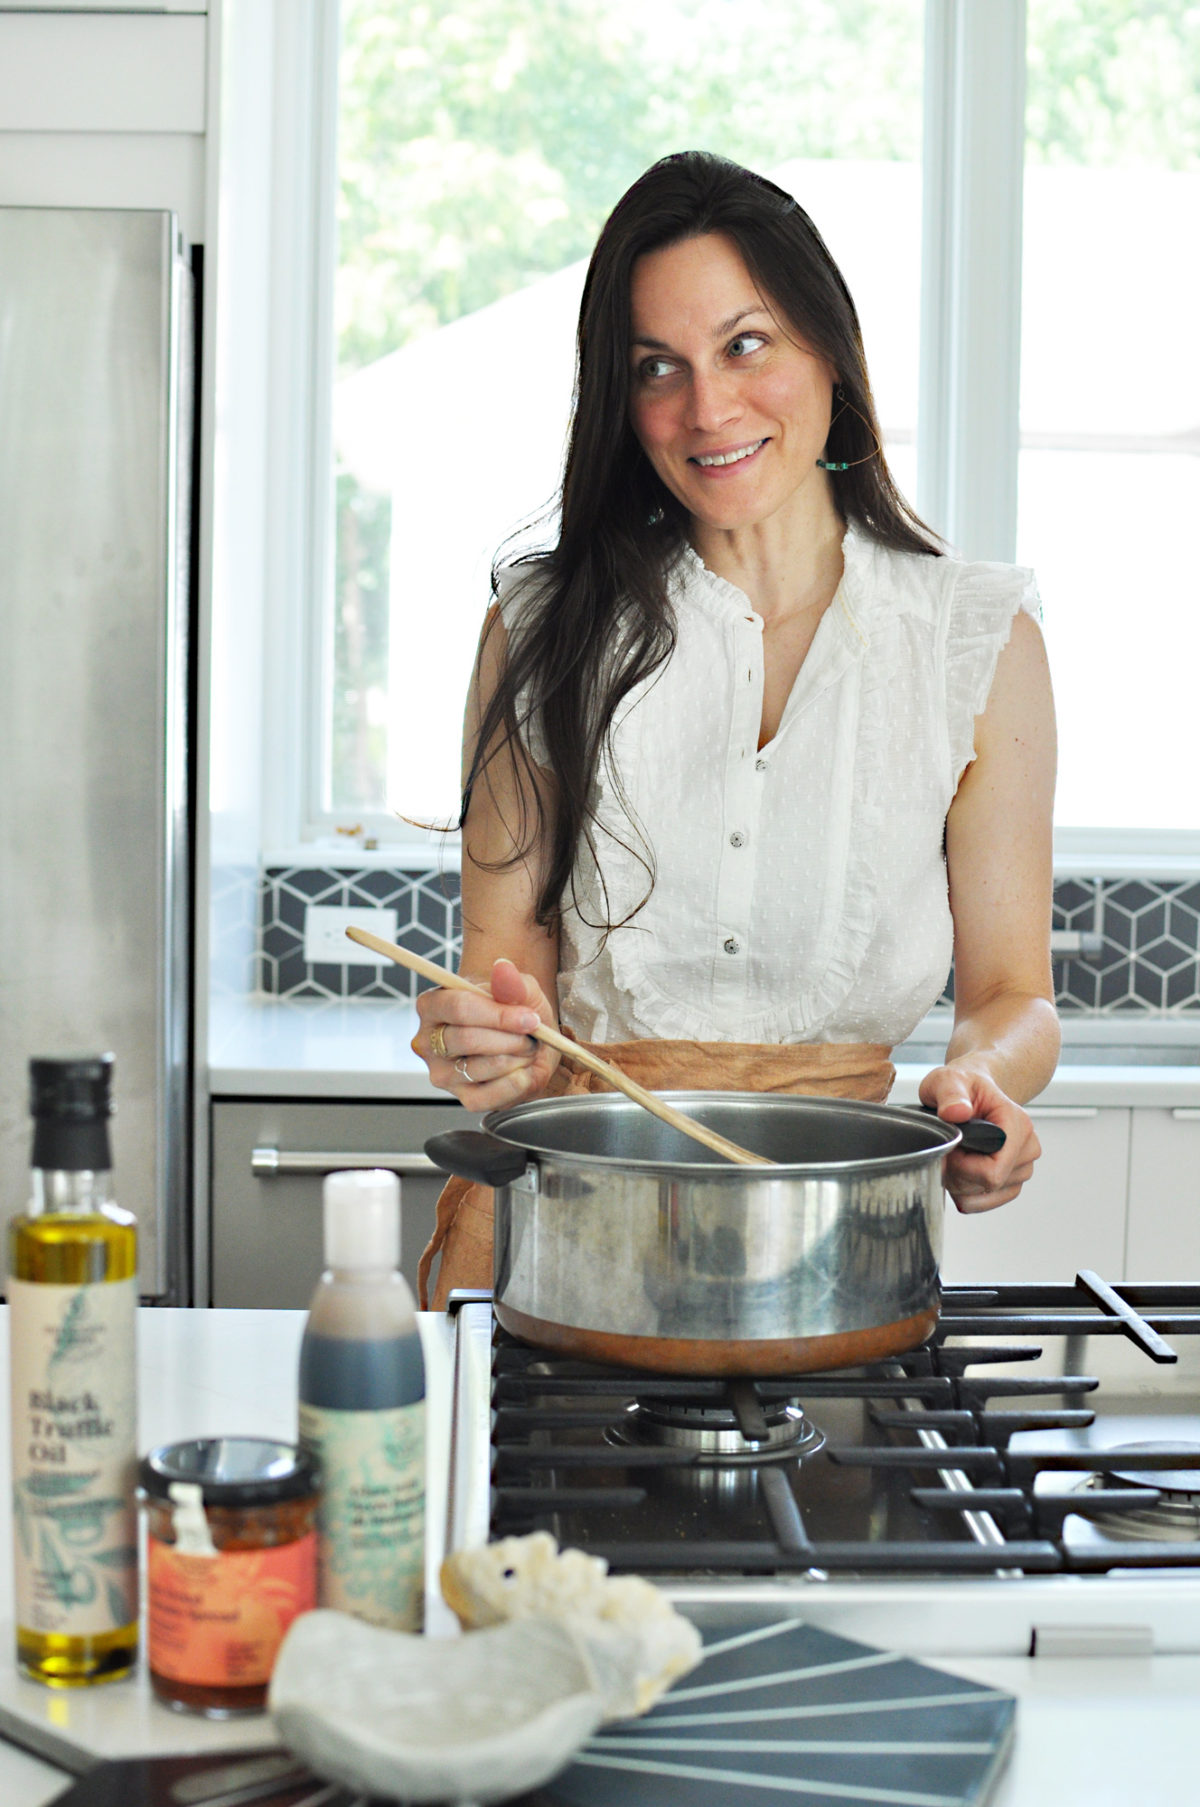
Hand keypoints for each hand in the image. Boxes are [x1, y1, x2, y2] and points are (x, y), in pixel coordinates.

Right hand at [412, 958, 560, 1109]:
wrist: (529, 1038)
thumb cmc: (516, 1010)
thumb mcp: (521, 990)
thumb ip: (512, 981)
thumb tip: (503, 967)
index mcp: (433, 1005)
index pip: (458, 1008)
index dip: (498, 1015)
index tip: (529, 1017)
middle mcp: (428, 1041)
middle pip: (466, 1039)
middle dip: (509, 1038)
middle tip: (531, 1036)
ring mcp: (442, 1073)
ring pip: (479, 1068)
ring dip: (515, 1059)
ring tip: (526, 1049)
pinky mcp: (463, 1098)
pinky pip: (487, 1097)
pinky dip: (514, 1085)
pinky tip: (523, 1072)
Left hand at [918, 1064, 1040, 1213]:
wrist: (972, 1091)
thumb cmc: (963, 1085)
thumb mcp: (949, 1080)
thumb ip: (950, 1094)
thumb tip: (957, 1112)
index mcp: (1017, 1124)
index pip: (993, 1171)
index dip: (962, 1167)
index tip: (947, 1148)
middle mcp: (1027, 1148)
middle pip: (987, 1185)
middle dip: (957, 1174)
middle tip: (945, 1149)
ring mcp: (1023, 1168)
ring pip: (983, 1195)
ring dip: (958, 1182)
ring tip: (952, 1155)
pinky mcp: (1013, 1182)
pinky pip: (984, 1203)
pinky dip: (964, 1192)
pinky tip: (957, 1171)